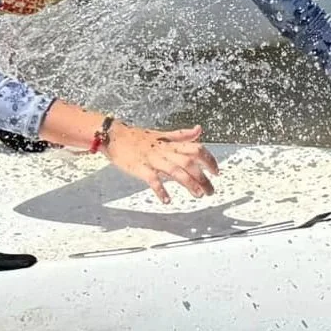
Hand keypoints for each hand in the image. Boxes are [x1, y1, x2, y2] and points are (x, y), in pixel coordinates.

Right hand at [104, 123, 218, 202]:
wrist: (114, 136)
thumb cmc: (138, 137)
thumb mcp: (163, 134)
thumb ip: (182, 135)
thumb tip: (199, 130)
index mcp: (170, 143)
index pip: (196, 148)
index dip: (209, 159)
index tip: (216, 172)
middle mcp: (165, 151)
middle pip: (189, 162)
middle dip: (203, 177)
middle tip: (210, 190)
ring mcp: (153, 159)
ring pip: (175, 170)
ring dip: (189, 183)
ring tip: (198, 194)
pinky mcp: (140, 168)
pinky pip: (152, 179)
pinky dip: (160, 190)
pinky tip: (167, 199)